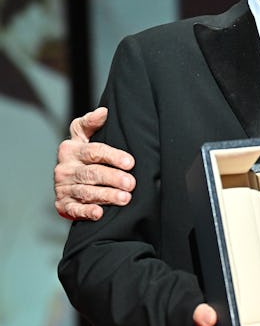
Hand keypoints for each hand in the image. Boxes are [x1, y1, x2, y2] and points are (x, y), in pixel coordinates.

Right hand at [54, 106, 135, 220]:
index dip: (113, 156)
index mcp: (71, 148)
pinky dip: (86, 211)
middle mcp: (64, 168)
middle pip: (92, 173)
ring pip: (86, 192)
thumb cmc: (84, 154)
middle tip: (131, 183)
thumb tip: (104, 111)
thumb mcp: (85, 136)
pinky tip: (99, 213)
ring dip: (106, 196)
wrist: (69, 180)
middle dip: (113, 178)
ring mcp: (63, 187)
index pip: (94, 151)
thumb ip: (91, 123)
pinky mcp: (63, 204)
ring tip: (125, 198)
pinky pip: (74, 209)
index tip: (130, 162)